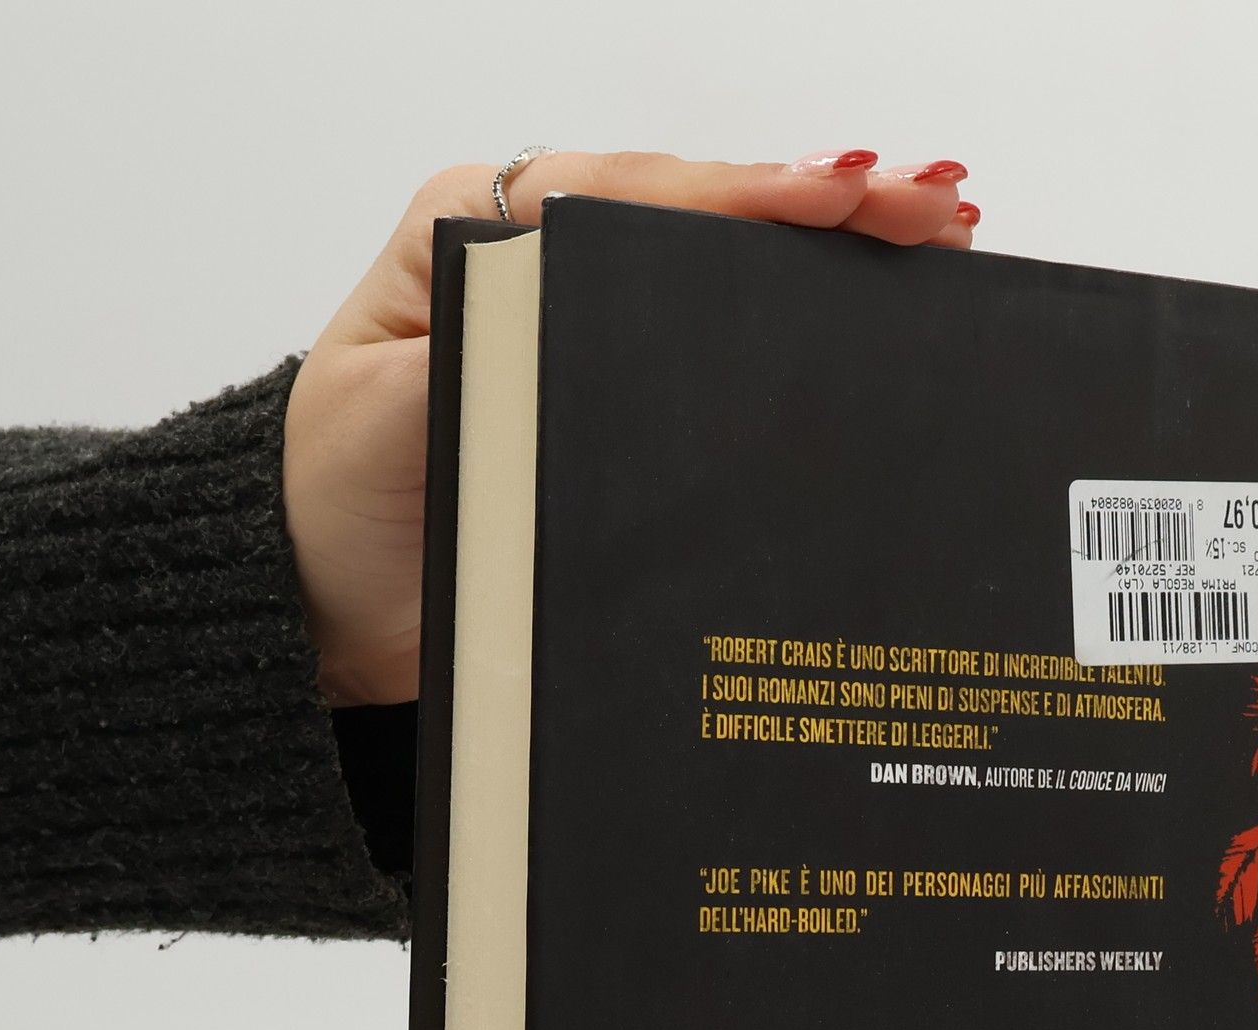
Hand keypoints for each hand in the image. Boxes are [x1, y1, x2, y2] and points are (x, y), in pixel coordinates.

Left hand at [284, 149, 978, 705]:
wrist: (322, 606)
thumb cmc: (334, 505)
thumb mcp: (392, 418)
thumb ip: (487, 351)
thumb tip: (590, 301)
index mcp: (480, 235)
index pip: (640, 196)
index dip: (753, 196)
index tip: (851, 197)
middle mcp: (544, 265)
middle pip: (702, 216)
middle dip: (825, 205)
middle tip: (934, 210)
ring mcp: (584, 331)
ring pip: (721, 272)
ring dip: (828, 256)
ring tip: (935, 241)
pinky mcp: (608, 401)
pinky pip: (711, 345)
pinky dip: (794, 325)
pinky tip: (866, 316)